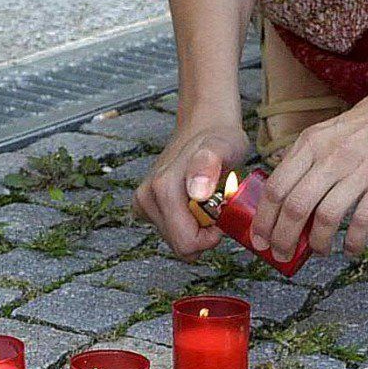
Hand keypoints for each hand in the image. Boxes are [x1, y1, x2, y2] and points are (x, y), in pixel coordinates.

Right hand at [136, 116, 260, 256]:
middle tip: (214, 203)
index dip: (210, 236)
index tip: (220, 211)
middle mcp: (146, 197)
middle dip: (203, 231)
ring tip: (206, 198)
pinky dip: (187, 221)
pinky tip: (195, 201)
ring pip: (176, 239)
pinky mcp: (144, 205)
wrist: (205, 124)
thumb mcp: (224, 147)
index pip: (186, 244)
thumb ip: (209, 166)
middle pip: (180, 244)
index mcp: (162, 190)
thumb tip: (196, 192)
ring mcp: (143, 201)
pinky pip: (170, 230)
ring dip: (196, 225)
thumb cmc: (219, 137)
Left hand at [255, 89, 367, 262]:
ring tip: (319, 251)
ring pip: (325, 217)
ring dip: (318, 243)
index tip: (259, 239)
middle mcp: (331, 155)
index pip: (276, 186)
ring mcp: (359, 168)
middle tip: (282, 255)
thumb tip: (287, 198)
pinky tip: (351, 249)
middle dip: (283, 238)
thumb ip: (309, 158)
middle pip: (294, 206)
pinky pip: (362, 220)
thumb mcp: (330, 131)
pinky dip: (353, 241)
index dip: (263, 219)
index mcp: (312, 142)